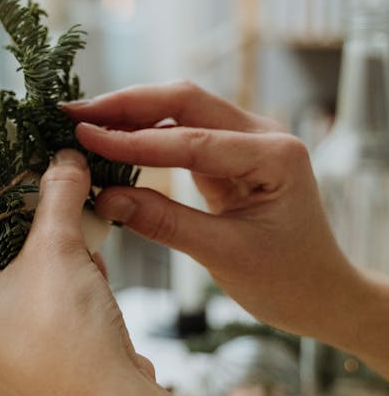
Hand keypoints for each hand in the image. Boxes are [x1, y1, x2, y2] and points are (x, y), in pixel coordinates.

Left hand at [0, 149, 153, 395]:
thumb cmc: (68, 333)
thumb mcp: (60, 248)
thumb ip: (58, 197)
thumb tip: (64, 159)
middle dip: (17, 251)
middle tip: (44, 229)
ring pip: (13, 306)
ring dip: (44, 278)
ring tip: (79, 261)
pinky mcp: (33, 385)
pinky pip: (37, 333)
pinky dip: (60, 310)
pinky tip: (90, 296)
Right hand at [64, 81, 358, 341]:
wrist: (321, 293)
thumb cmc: (287, 280)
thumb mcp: (223, 255)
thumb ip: (164, 222)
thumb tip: (105, 198)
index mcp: (274, 155)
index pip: (192, 140)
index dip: (133, 140)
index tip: (86, 138)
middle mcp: (264, 133)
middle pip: (184, 101)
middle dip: (126, 105)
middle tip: (74, 115)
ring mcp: (247, 138)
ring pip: (180, 110)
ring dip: (131, 115)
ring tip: (83, 123)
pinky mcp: (231, 152)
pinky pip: (182, 133)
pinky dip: (144, 136)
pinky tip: (111, 141)